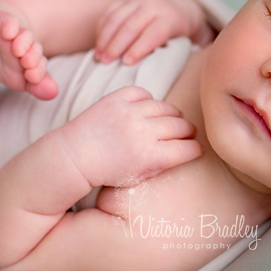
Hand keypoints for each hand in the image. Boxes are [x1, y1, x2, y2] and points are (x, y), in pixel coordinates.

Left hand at [56, 86, 202, 187]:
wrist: (75, 157)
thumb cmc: (106, 172)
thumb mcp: (138, 178)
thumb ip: (161, 164)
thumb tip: (182, 150)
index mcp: (151, 156)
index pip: (188, 148)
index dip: (195, 149)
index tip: (195, 149)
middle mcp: (143, 131)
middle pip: (181, 126)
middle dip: (188, 132)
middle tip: (187, 133)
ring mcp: (130, 112)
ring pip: (165, 107)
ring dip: (171, 115)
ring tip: (170, 120)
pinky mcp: (117, 99)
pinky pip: (142, 93)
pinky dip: (147, 100)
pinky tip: (147, 109)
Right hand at [94, 0, 213, 64]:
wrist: (178, 3)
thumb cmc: (180, 33)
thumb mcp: (188, 41)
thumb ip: (182, 55)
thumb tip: (178, 77)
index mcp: (170, 18)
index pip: (153, 33)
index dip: (139, 48)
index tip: (127, 63)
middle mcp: (154, 6)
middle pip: (132, 25)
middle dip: (117, 45)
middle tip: (106, 63)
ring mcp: (138, 0)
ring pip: (117, 17)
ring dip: (105, 38)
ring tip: (99, 57)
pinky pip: (110, 12)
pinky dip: (102, 29)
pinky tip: (99, 45)